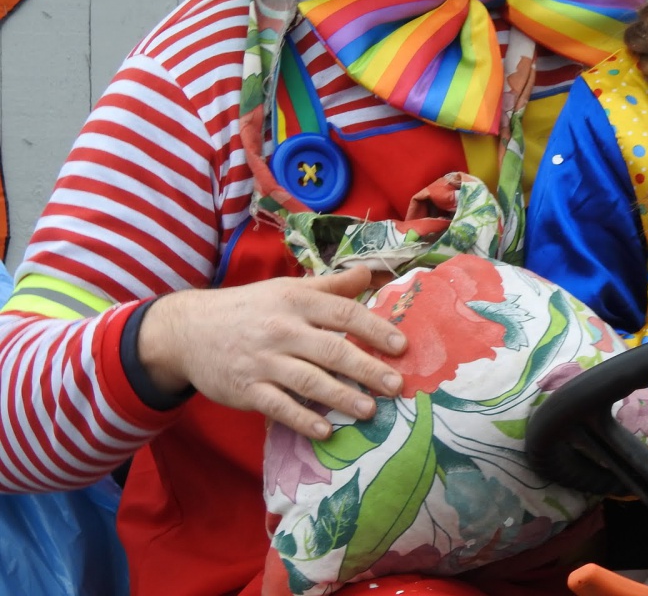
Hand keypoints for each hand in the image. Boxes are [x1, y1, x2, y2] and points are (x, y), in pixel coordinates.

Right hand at [138, 266, 406, 437]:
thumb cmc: (250, 308)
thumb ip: (331, 286)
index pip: (343, 314)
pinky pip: (278, 407)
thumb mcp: (288, 289)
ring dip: (342, 397)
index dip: (375, 329)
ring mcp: (263, 361)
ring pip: (309, 381)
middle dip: (367, 369)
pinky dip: (302, 419)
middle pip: (332, 350)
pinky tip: (325, 431)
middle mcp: (282, 329)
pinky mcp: (246, 389)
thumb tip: (371, 274)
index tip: (402, 346)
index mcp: (296, 301)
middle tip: (396, 385)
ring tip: (370, 410)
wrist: (188, 330)